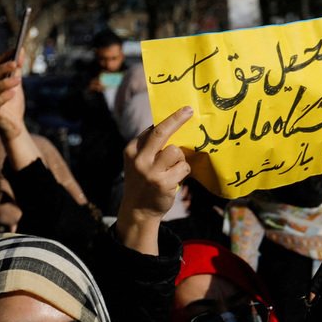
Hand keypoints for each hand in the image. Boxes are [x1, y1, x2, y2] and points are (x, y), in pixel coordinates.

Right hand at [0, 51, 25, 138]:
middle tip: (15, 63)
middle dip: (3, 68)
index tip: (15, 49)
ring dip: (6, 82)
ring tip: (18, 80)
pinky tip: (13, 93)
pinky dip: (4, 96)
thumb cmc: (13, 104)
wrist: (14, 125)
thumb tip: (21, 51)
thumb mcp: (15, 84)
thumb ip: (16, 70)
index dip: (4, 57)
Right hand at [116, 107, 192, 253]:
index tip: (183, 110)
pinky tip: (175, 179)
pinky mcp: (163, 183)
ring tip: (173, 168)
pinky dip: (183, 171)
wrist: (137, 210)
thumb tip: (170, 126)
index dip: (169, 119)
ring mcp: (151, 171)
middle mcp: (140, 159)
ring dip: (180, 158)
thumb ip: (149, 147)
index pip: (152, 129)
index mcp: (132, 150)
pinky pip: (183, 167)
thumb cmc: (142, 181)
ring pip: (176, 151)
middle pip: (161, 133)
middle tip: (188, 111)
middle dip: (176, 119)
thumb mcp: (137, 161)